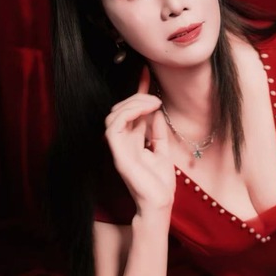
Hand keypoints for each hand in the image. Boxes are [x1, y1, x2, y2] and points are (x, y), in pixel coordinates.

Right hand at [104, 66, 175, 212]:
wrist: (159, 203)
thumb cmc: (159, 182)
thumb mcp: (162, 149)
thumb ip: (157, 131)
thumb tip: (156, 111)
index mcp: (132, 140)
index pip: (131, 110)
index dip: (137, 90)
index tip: (146, 72)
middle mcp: (122, 141)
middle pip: (120, 109)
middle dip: (136, 96)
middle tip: (155, 97)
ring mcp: (118, 147)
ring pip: (114, 114)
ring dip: (134, 103)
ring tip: (153, 102)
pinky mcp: (117, 153)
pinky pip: (113, 126)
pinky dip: (128, 113)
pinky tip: (146, 110)